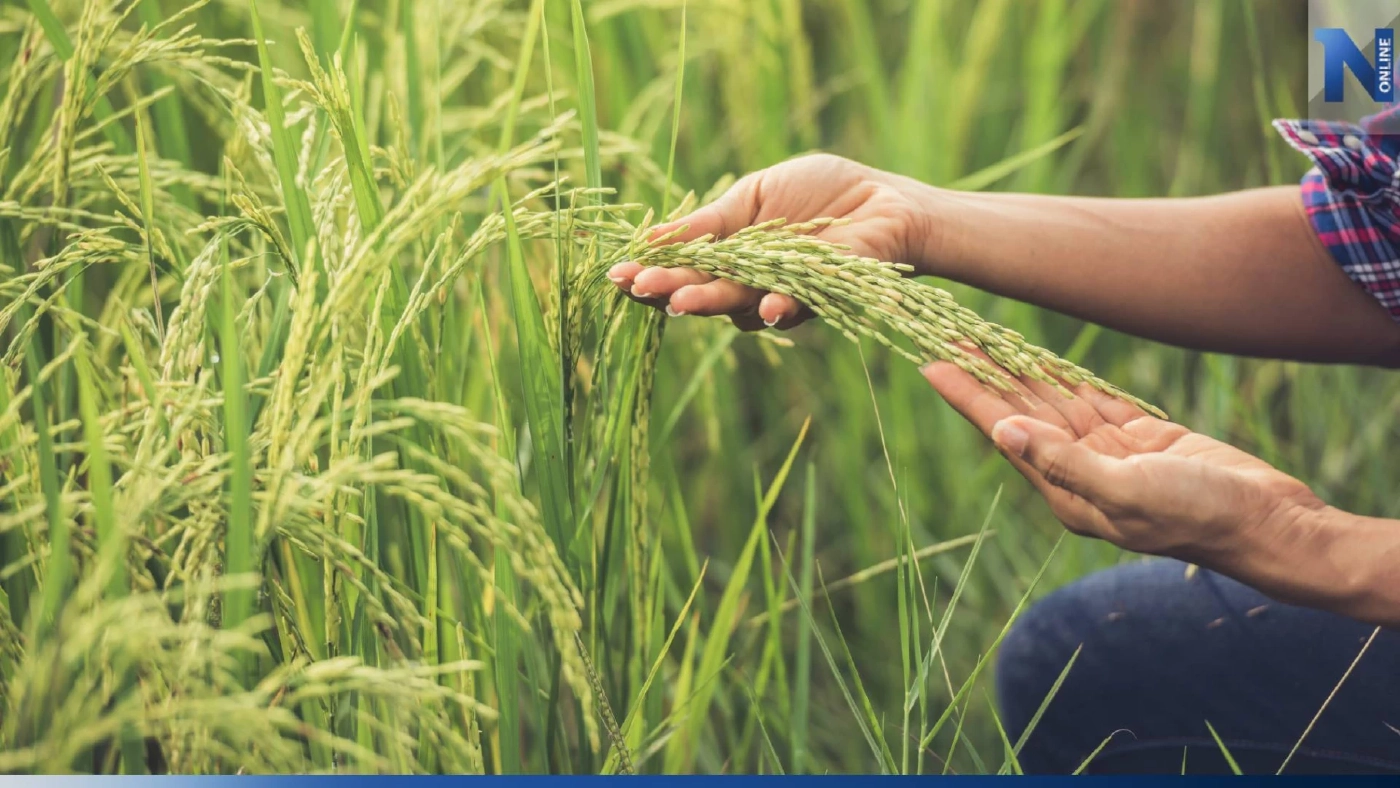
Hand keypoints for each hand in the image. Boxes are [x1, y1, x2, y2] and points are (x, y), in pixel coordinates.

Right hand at [608, 154, 939, 329]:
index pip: (682, 267)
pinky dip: (777, 305)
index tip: (618, 274)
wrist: (884, 200)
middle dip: (670, 290)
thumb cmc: (821, 192)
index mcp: (729, 254)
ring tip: (682, 300)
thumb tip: (652, 238)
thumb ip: (711, 223)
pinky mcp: (819, 298)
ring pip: (738, 305)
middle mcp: (749, 283)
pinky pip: (791, 307)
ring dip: (710, 301)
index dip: (651, 271)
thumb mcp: (755, 195)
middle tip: (642, 289)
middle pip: (701, 291)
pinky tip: (765, 305)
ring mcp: (780, 294)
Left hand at [920, 361, 1326, 560]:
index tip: (931, 364)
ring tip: (982, 338)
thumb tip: (1004, 432)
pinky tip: (1038, 358)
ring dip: (1019, 371)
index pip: (1003, 433)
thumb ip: (1063, 462)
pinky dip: (1065, 378)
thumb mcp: (1127, 490)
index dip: (967, 396)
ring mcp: (1109, 456)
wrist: (1266, 522)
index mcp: (1066, 492)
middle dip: (984, 375)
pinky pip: (1092, 401)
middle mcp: (1078, 473)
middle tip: (947, 335)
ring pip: (1053, 403)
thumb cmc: (1198, 515)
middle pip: (1020, 413)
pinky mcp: (1140, 440)